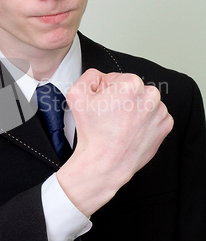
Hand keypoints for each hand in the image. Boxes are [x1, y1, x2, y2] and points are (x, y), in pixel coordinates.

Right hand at [56, 69, 173, 216]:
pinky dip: (143, 121)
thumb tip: (100, 76)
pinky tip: (130, 130)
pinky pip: (153, 117)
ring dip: (133, 109)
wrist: (104, 163)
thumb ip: (89, 76)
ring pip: (143, 102)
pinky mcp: (164, 127)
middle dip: (120, 99)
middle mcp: (151, 96)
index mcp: (132, 84)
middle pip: (132, 89)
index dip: (105, 91)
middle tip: (109, 116)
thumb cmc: (92, 133)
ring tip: (119, 125)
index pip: (116, 78)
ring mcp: (160, 113)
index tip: (102, 106)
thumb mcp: (76, 94)